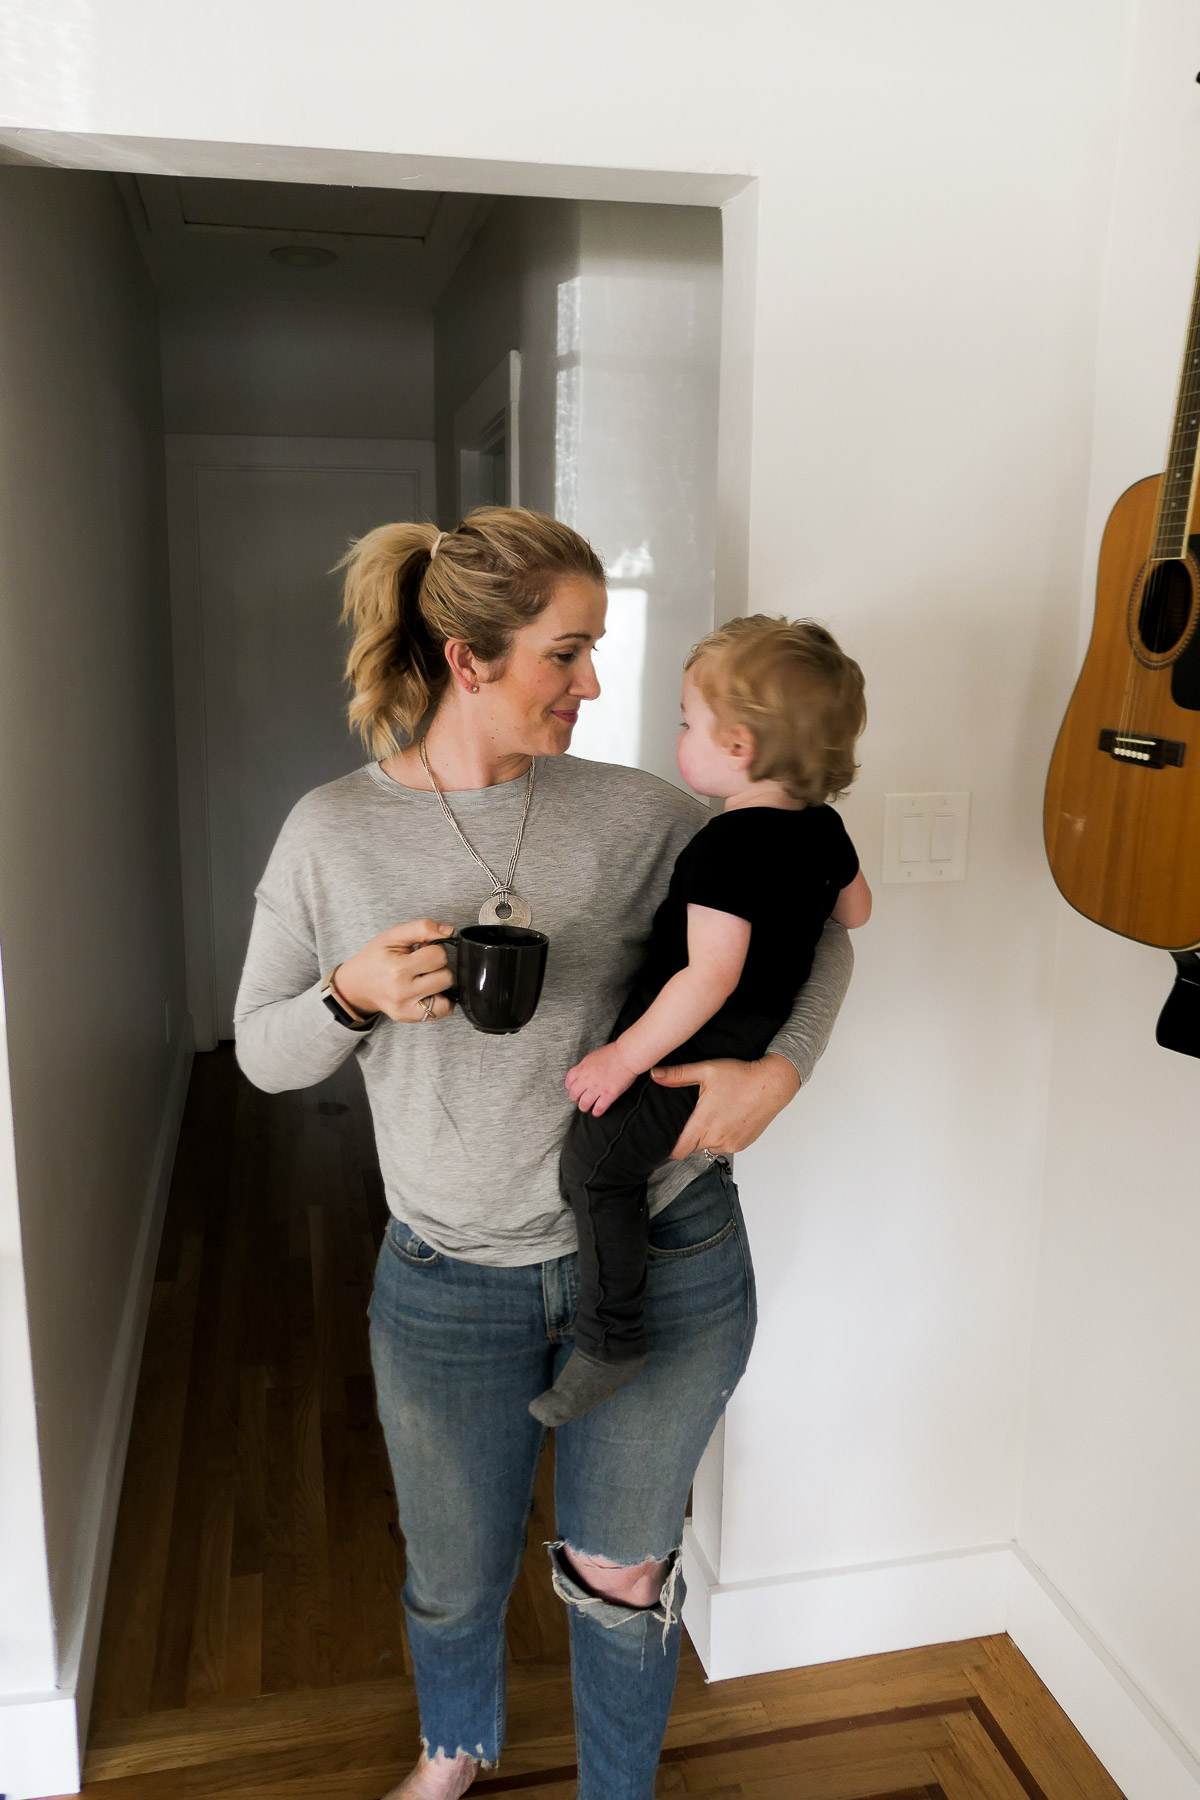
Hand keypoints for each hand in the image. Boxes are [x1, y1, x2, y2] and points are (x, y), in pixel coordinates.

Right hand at [333, 919, 455, 1023]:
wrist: (356, 985)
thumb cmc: (374, 959)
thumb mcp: (393, 936)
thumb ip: (422, 928)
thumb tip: (449, 931)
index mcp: (398, 969)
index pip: (439, 956)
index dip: (434, 949)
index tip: (422, 950)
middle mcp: (403, 992)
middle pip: (446, 977)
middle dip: (437, 967)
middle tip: (421, 965)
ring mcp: (407, 1008)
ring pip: (448, 993)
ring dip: (439, 982)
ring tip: (422, 977)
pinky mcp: (410, 1017)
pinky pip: (443, 1010)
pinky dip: (441, 999)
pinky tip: (427, 991)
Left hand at [565, 1041, 639, 1115]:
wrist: (626, 1056)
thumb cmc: (614, 1053)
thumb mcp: (594, 1056)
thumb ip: (587, 1066)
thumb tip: (585, 1071)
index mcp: (583, 1068)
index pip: (569, 1081)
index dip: (570, 1087)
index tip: (573, 1089)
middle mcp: (587, 1079)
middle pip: (574, 1094)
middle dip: (576, 1099)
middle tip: (579, 1099)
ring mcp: (597, 1088)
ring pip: (584, 1104)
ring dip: (584, 1107)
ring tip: (588, 1108)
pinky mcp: (608, 1095)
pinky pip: (598, 1108)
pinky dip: (597, 1112)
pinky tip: (597, 1112)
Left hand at [651, 1052, 800, 1159]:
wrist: (773, 1084)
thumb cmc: (741, 1076)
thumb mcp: (706, 1070)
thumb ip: (677, 1075)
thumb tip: (655, 1074)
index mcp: (704, 1124)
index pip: (677, 1151)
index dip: (668, 1147)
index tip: (666, 1137)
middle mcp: (717, 1139)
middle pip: (691, 1150)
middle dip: (686, 1139)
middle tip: (687, 1122)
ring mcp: (731, 1144)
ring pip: (707, 1149)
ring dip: (704, 1139)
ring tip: (707, 1119)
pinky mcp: (742, 1144)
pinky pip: (723, 1148)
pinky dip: (719, 1139)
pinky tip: (722, 1121)